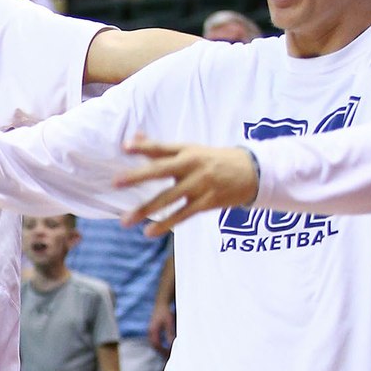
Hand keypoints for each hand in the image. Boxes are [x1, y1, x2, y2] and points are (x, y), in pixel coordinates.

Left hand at [113, 135, 257, 237]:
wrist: (254, 172)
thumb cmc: (214, 160)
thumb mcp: (190, 149)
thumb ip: (159, 147)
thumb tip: (133, 137)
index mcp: (186, 151)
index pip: (161, 148)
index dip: (143, 146)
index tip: (124, 148)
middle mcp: (192, 166)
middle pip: (161, 170)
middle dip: (138, 176)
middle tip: (116, 182)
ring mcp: (200, 185)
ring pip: (169, 198)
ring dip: (146, 209)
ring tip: (125, 221)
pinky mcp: (207, 202)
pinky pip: (183, 215)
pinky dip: (165, 224)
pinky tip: (149, 232)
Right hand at [147, 303, 174, 356]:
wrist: (161, 303)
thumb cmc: (166, 312)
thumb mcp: (169, 323)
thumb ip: (169, 334)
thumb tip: (172, 345)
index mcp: (153, 330)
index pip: (157, 345)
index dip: (163, 351)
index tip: (170, 355)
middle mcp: (150, 332)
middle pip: (154, 346)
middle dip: (161, 352)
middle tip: (170, 358)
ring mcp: (151, 331)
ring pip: (154, 344)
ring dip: (161, 349)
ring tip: (169, 354)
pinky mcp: (153, 330)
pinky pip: (156, 340)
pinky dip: (160, 345)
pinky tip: (167, 346)